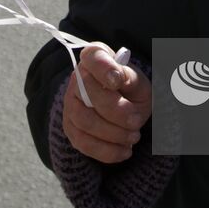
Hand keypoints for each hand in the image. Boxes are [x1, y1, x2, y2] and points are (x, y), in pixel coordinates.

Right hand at [62, 43, 152, 163]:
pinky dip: (107, 151)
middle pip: (87, 93)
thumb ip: (130, 77)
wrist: (124, 109)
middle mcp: (77, 79)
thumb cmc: (130, 90)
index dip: (102, 68)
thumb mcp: (138, 82)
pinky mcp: (71, 129)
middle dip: (115, 111)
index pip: (92, 56)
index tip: (117, 80)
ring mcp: (70, 105)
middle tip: (137, 121)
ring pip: (85, 121)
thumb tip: (119, 78)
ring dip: (113, 133)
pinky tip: (125, 151)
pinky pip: (84, 143)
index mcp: (95, 58)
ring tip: (134, 136)